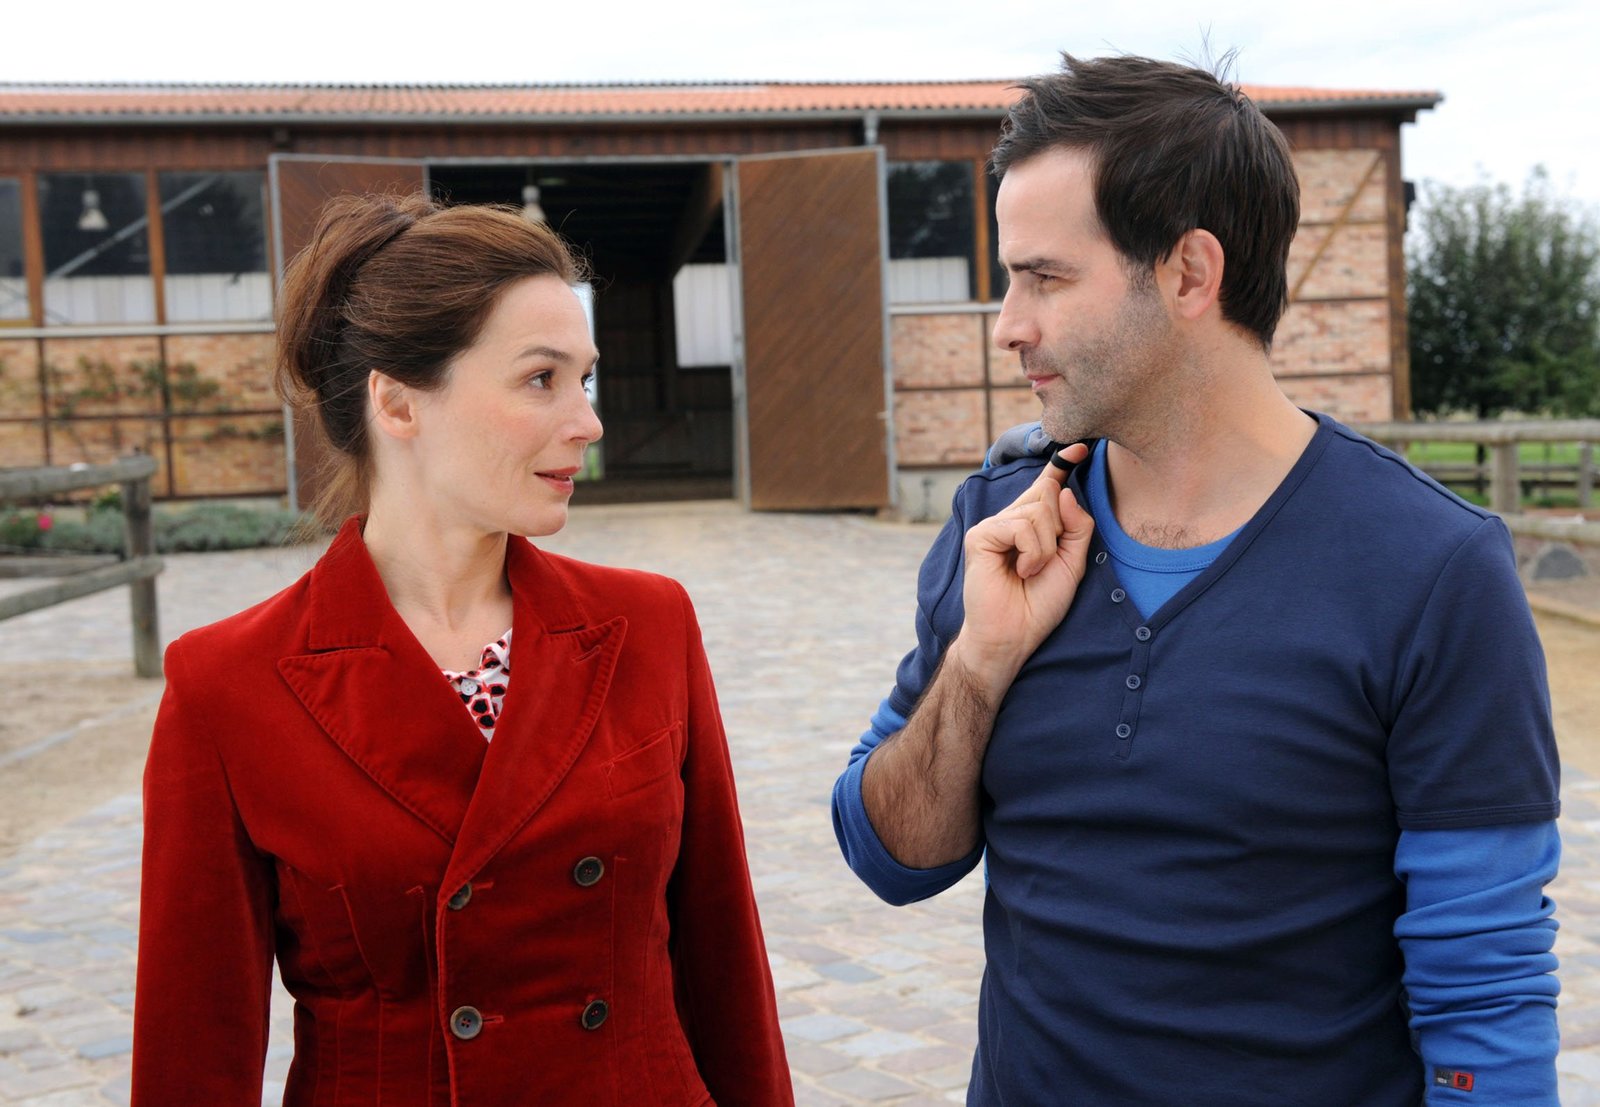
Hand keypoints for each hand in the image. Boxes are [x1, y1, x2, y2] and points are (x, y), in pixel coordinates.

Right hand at [950, 443, 1093, 691]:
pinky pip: (1021, 526)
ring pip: (1039, 511)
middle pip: (1048, 495)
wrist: (1013, 635)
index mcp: (1030, 524)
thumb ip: (1076, 527)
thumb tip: (1065, 491)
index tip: (1079, 448)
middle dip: (1059, 529)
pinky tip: (1020, 571)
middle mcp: (1010, 519)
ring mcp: (993, 525)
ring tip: (1030, 572)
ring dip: (1046, 548)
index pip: (1047, 487)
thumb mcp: (1072, 563)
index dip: (1061, 465)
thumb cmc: (1038, 604)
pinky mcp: (980, 535)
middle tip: (1044, 563)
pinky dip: (1032, 552)